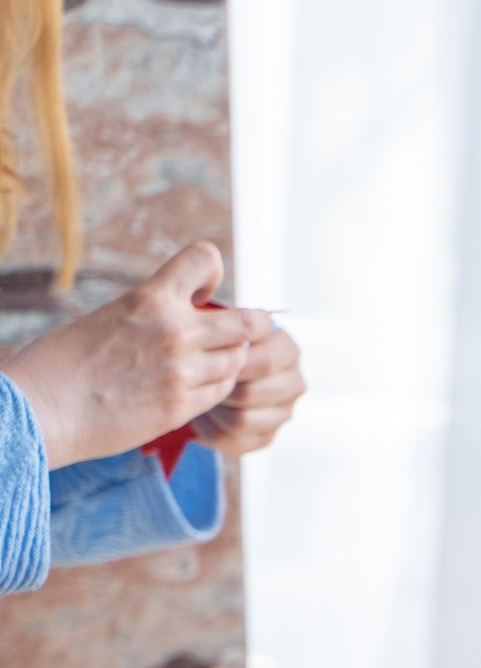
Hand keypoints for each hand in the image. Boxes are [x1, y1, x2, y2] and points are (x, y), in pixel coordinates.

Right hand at [0, 241, 265, 464]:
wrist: (42, 408)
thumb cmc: (64, 361)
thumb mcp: (110, 316)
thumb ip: (153, 313)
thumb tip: (185, 314)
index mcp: (150, 298)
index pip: (206, 258)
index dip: (211, 273)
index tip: (201, 292)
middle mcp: (175, 331)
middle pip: (249, 323)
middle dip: (251, 326)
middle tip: (239, 333)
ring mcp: (182, 372)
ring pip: (239, 361)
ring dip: (229, 360)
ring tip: (205, 363)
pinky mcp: (182, 407)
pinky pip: (223, 391)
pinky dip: (217, 387)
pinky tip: (194, 386)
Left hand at [191, 320, 302, 455]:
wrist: (195, 377)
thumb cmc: (203, 342)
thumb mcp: (210, 319)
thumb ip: (217, 310)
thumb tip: (210, 284)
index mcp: (286, 348)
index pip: (263, 359)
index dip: (229, 360)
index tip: (203, 353)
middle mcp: (294, 381)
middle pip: (254, 392)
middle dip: (219, 386)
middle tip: (197, 376)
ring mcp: (284, 412)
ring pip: (243, 419)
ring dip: (213, 407)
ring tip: (198, 393)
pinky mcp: (268, 437)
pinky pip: (236, 440)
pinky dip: (211, 429)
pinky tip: (202, 413)